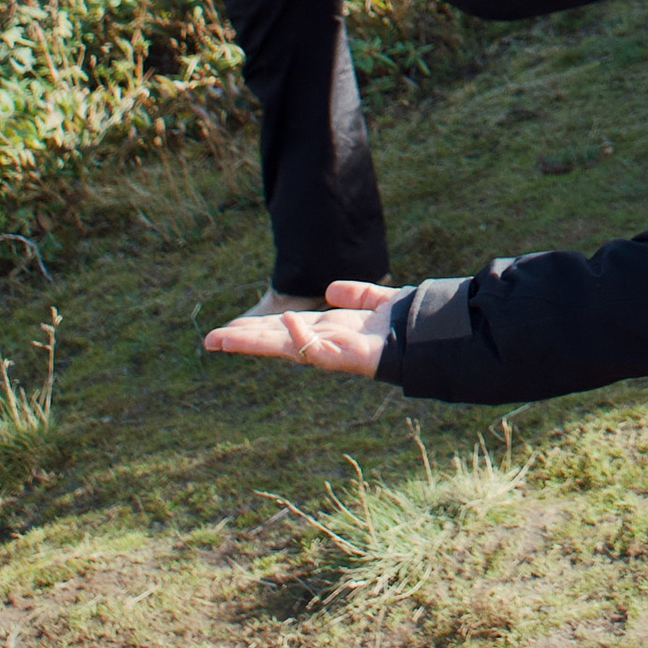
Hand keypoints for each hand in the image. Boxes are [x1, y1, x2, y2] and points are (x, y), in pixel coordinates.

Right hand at [202, 280, 400, 372]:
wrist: (436, 337)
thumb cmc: (409, 324)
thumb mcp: (377, 301)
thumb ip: (358, 294)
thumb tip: (330, 289)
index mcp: (332, 330)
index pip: (286, 328)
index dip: (258, 329)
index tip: (228, 329)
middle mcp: (330, 343)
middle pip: (279, 340)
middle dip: (246, 340)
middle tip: (211, 340)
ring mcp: (338, 352)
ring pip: (289, 348)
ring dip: (258, 343)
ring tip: (226, 338)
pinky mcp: (352, 358)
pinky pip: (322, 352)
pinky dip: (303, 338)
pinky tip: (286, 324)